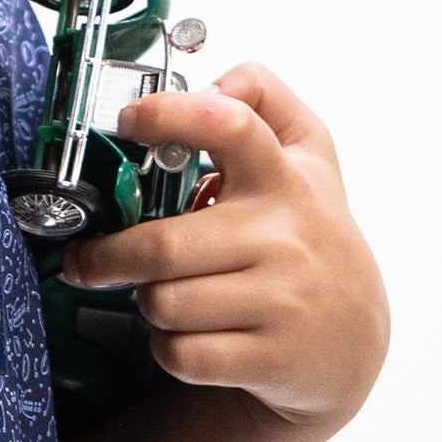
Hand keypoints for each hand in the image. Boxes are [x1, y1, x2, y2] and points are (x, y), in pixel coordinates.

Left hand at [58, 62, 389, 431]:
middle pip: (161, 246)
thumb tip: (213, 84)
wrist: (354, 340)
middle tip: (87, 258)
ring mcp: (282, 300)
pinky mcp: (272, 358)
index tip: (127, 122)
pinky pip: (182, 355)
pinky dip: (169, 348)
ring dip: (146, 302)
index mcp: (284, 178)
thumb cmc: (311, 234)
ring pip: (164, 303)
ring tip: (162, 294)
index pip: (229, 124)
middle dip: (106, 256)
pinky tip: (187, 333)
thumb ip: (264, 98)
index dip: (167, 115)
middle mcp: (285, 236)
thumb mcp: (307, 155)